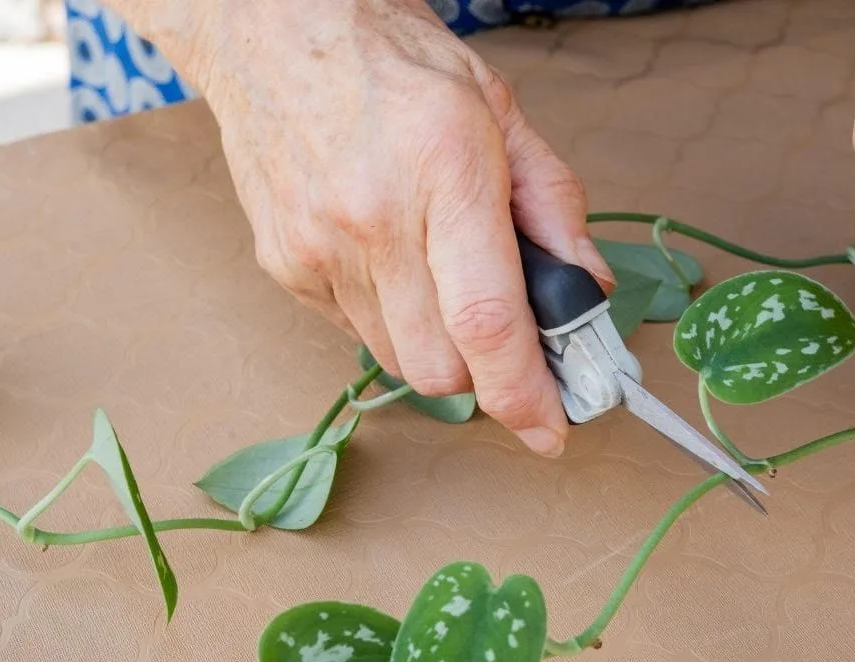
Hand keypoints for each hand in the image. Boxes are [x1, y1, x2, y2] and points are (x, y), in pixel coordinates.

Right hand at [131, 0, 613, 456]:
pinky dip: (390, 319)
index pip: (487, 320)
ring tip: (439, 276)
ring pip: (397, 360)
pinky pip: (354, 332)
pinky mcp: (285, 268)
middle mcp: (371, 219)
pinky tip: (391, 261)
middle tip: (505, 339)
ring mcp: (317, 250)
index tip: (550, 427)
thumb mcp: (497, 107)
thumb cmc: (388, 57)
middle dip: (483, 373)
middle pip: (439, 367)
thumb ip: (551, 202)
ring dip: (436, 346)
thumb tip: (585, 285)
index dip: (525, 392)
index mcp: (442, 169)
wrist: (269, 28)